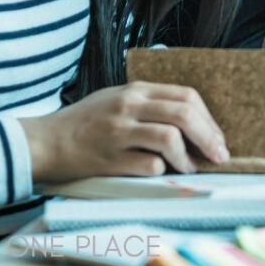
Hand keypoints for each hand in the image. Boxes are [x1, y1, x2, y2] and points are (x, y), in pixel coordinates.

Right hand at [19, 82, 229, 180]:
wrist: (45, 141)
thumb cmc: (85, 122)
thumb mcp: (118, 100)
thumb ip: (150, 105)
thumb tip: (192, 123)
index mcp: (136, 90)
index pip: (186, 96)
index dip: (208, 118)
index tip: (218, 138)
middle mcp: (130, 106)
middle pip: (184, 114)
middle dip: (209, 137)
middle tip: (220, 156)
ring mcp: (119, 131)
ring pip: (170, 138)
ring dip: (188, 157)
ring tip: (191, 168)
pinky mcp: (109, 158)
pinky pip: (149, 163)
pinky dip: (164, 170)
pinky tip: (166, 175)